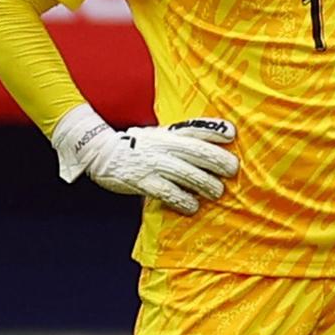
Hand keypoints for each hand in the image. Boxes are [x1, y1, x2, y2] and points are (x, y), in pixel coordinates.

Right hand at [52, 103, 238, 214]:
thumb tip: (211, 145)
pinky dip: (183, 200)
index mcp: (168, 133)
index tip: (232, 134)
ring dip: (205, 184)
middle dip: (217, 160)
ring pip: (186, 174)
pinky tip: (192, 207)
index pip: (195, 128)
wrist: (101, 153)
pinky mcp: (143, 181)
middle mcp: (163, 146)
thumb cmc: (137, 147)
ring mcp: (153, 163)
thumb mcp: (158, 136)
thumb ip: (181, 139)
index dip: (214, 130)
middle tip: (233, 170)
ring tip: (217, 192)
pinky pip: (168, 192)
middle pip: (196, 151)